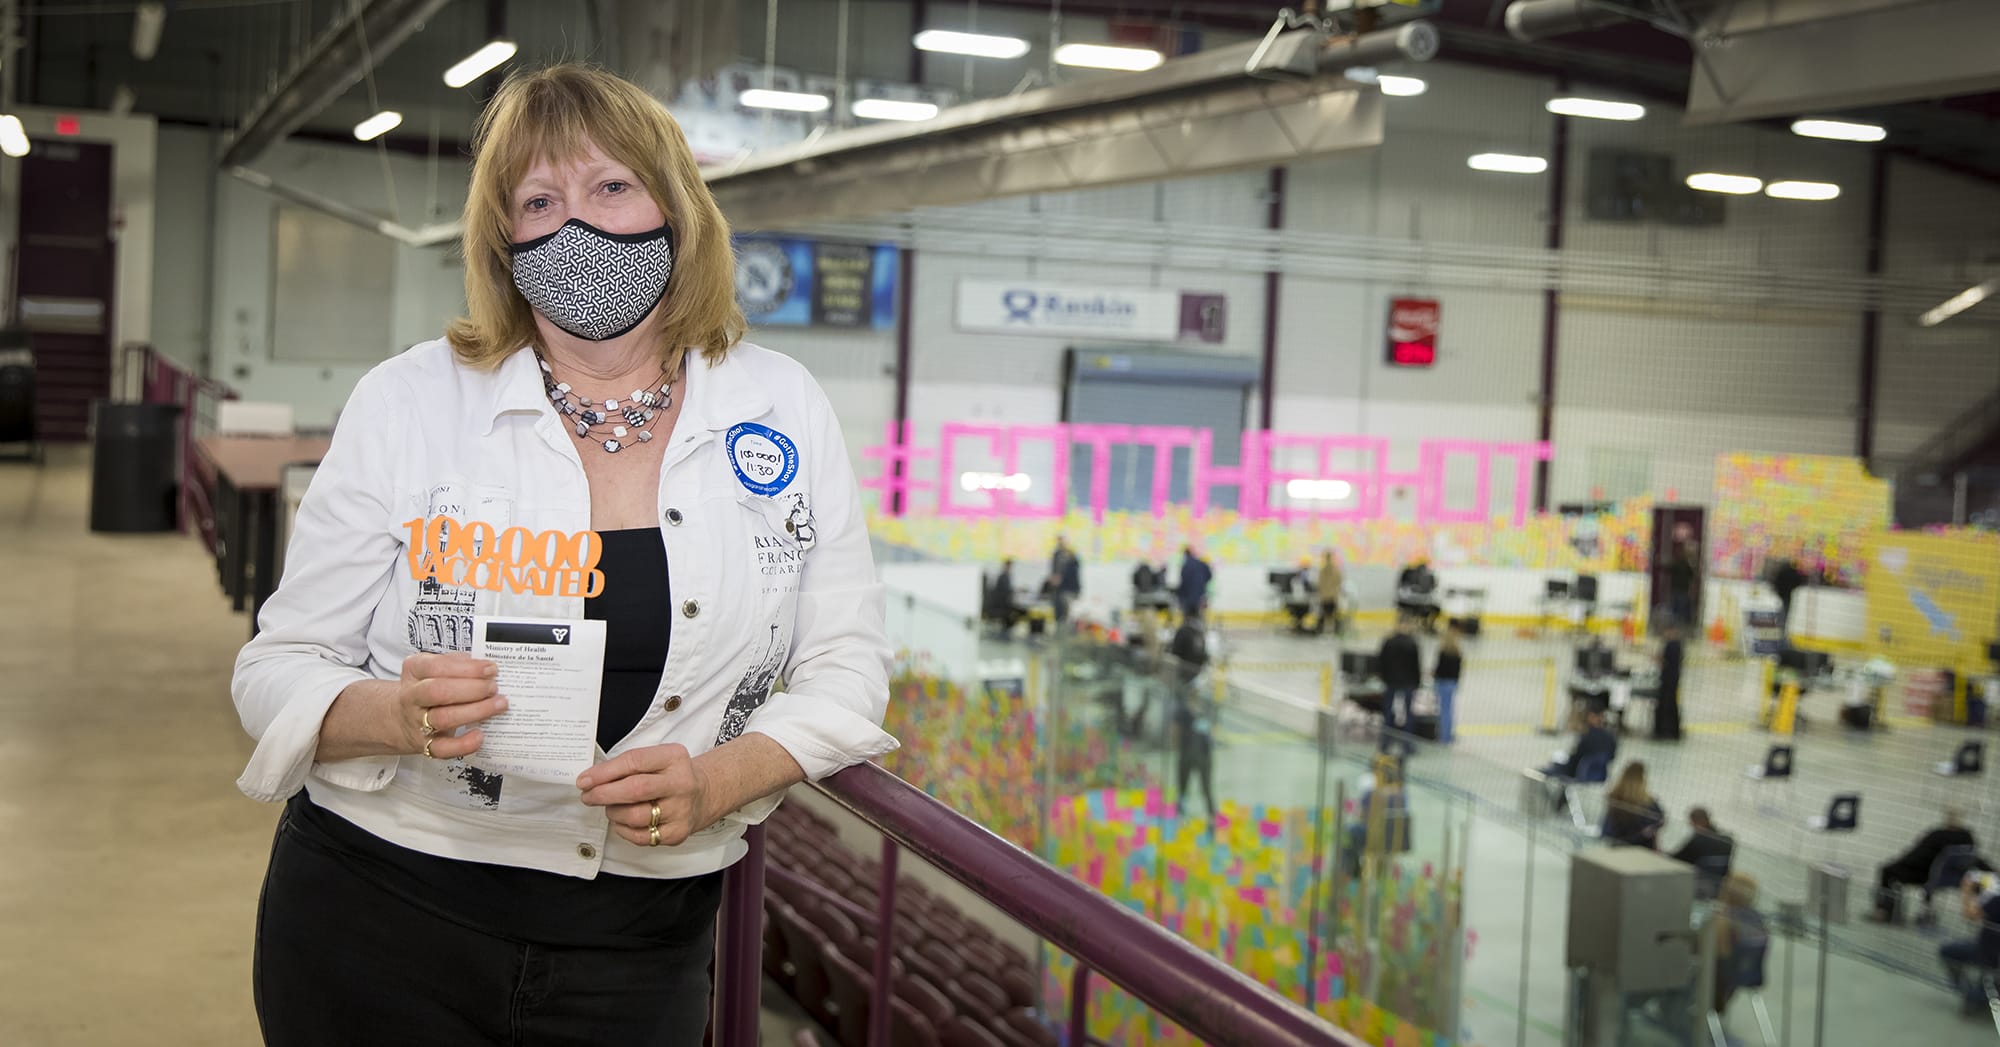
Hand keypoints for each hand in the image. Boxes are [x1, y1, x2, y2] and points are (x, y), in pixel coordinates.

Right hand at [397, 652, 506, 758]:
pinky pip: (442, 748)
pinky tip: (479, 735)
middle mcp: (412, 696)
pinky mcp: (425, 745)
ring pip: (444, 718)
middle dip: (472, 688)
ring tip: (498, 705)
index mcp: (415, 671)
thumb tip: (485, 667)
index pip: (436, 666)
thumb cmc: (426, 688)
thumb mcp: (434, 668)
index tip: (490, 669)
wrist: (399, 717)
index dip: (467, 668)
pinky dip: (463, 744)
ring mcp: (417, 722)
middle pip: (438, 691)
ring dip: (476, 711)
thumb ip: (457, 663)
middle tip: (493, 688)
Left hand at [576, 744, 712, 847]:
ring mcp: (681, 810)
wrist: (704, 794)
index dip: (605, 772)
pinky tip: (623, 821)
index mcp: (674, 758)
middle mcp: (681, 783)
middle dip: (604, 794)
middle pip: (635, 790)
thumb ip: (628, 765)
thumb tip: (591, 779)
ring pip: (636, 816)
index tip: (585, 780)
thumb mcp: (657, 759)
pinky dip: (624, 830)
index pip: (634, 762)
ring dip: (614, 812)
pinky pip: (641, 837)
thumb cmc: (672, 775)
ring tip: (611, 807)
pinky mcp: (678, 832)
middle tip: (588, 796)